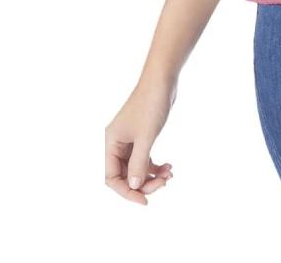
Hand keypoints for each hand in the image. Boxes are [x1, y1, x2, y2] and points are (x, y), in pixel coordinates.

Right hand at [105, 80, 176, 203]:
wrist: (162, 80)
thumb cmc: (151, 104)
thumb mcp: (146, 137)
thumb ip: (139, 163)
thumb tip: (134, 187)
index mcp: (110, 143)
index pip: (112, 178)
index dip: (127, 192)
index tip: (145, 201)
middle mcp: (116, 143)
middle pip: (125, 175)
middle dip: (144, 183)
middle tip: (164, 183)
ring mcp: (129, 140)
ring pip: (136, 168)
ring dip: (151, 175)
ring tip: (169, 174)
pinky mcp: (141, 136)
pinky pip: (144, 159)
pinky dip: (155, 165)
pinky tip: (169, 167)